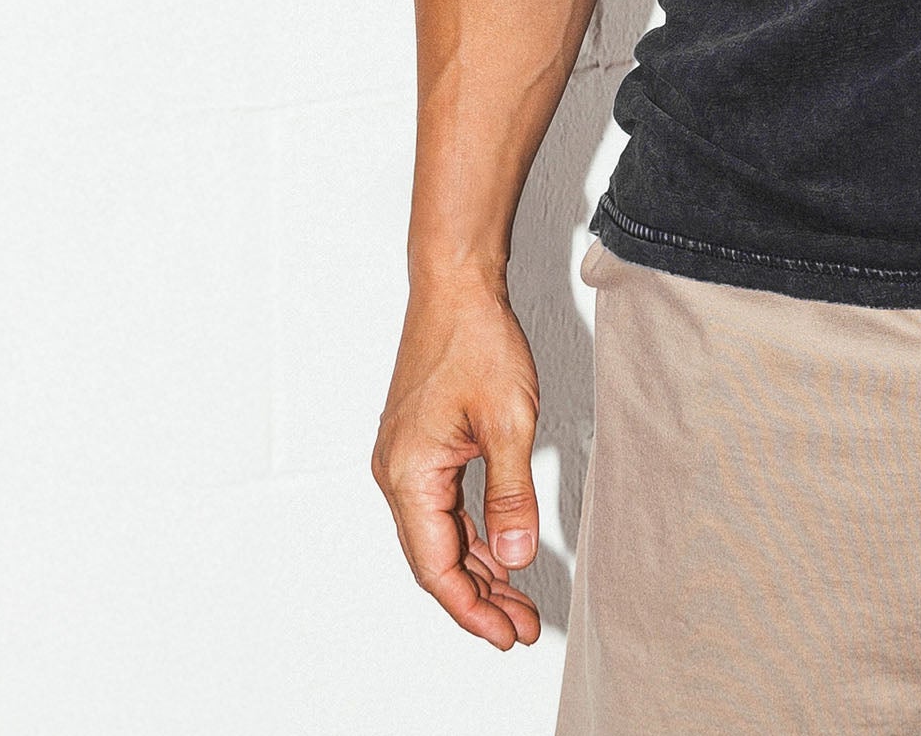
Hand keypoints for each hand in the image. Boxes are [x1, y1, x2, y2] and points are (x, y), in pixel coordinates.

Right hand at [373, 279, 545, 649]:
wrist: (456, 286)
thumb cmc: (476, 341)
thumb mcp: (508, 423)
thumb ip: (510, 496)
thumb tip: (515, 558)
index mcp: (408, 477)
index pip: (436, 566)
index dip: (472, 608)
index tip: (507, 634)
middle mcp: (397, 475)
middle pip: (436, 558)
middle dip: (480, 597)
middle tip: (523, 627)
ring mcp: (406, 460)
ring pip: (441, 534)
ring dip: (479, 567)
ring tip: (519, 600)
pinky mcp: (421, 446)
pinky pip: (444, 506)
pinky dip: (472, 532)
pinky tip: (501, 551)